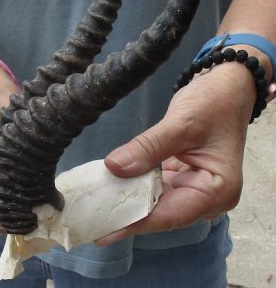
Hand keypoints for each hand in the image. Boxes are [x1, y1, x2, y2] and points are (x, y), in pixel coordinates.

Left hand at [97, 61, 254, 244]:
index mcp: (216, 190)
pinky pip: (154, 184)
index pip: (170, 214)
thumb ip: (149, 147)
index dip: (135, 224)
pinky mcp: (180, 174)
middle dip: (127, 214)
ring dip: (127, 199)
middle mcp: (206, 195)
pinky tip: (111, 184)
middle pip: (161, 212)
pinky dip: (134, 183)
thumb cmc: (214, 103)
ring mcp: (193, 185)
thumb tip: (114, 167)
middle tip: (92, 220)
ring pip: (155, 200)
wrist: (226, 86)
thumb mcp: (182, 123)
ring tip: (95, 206)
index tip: (103, 232)